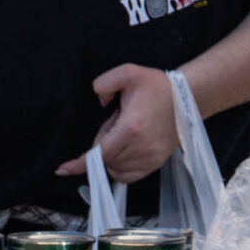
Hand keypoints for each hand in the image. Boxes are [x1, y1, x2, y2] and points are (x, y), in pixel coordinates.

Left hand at [55, 64, 177, 183]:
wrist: (187, 99)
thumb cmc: (157, 86)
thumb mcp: (128, 73)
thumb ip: (105, 82)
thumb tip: (99, 100)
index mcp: (131, 127)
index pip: (99, 152)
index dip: (79, 163)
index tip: (62, 170)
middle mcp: (140, 147)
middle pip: (106, 159)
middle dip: (103, 143)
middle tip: (117, 122)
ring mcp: (150, 158)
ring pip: (115, 169)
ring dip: (111, 156)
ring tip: (125, 133)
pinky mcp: (156, 163)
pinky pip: (128, 176)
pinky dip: (120, 168)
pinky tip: (123, 152)